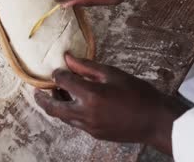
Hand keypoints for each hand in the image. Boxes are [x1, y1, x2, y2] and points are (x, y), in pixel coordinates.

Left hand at [35, 53, 187, 154]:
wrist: (156, 121)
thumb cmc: (138, 93)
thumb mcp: (113, 74)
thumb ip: (87, 66)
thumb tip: (67, 58)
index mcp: (90, 95)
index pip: (63, 82)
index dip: (58, 74)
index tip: (58, 70)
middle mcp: (85, 113)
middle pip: (53, 108)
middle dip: (42, 98)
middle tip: (37, 91)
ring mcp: (89, 127)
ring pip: (63, 117)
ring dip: (56, 106)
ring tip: (58, 94)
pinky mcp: (95, 134)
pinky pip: (75, 123)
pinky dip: (70, 113)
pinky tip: (76, 104)